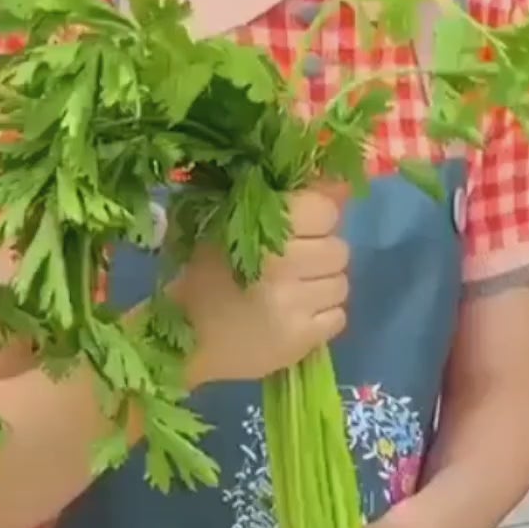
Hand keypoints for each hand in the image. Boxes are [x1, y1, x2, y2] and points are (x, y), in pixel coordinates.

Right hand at [176, 187, 349, 387]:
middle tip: (296, 268)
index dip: (318, 219)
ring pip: (341, 284)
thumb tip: (342, 187)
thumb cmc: (206, 277)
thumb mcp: (232, 226)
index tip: (301, 231)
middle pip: (338, 250)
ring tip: (295, 294)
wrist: (186, 340)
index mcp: (259, 228)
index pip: (325, 211)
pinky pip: (339, 317)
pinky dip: (323, 317)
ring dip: (324, 288)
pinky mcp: (301, 339)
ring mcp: (293, 304)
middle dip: (321, 256)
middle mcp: (281, 264)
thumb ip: (288, 203)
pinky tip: (297, 318)